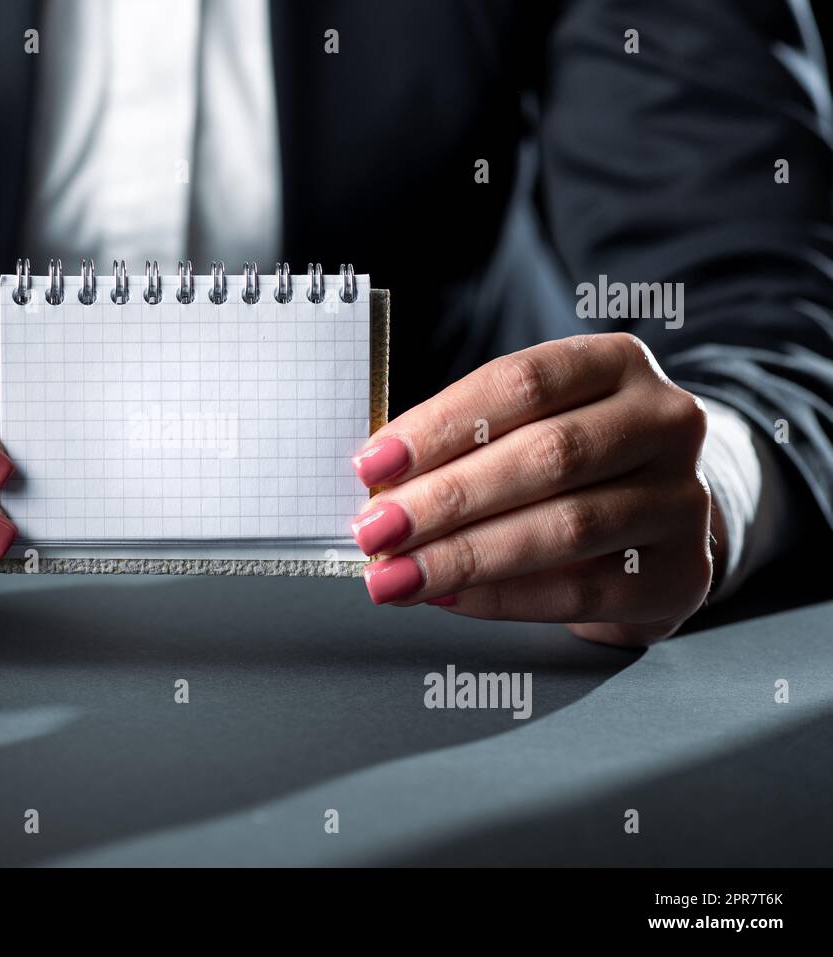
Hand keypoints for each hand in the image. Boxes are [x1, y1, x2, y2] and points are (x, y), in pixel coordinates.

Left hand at [350, 333, 714, 646]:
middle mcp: (664, 421)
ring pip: (564, 526)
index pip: (521, 382)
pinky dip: (504, 597)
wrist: (657, 524)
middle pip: (545, 455)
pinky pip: (581, 590)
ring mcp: (682, 499)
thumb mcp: (527, 426)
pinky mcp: (680, 573)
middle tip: (376, 529)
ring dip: (465, 555)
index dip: (440, 424)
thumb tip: (378, 485)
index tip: (372, 464)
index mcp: (616, 363)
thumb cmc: (570, 467)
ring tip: (396, 574)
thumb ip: (465, 442)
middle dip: (445, 498)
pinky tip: (449, 597)